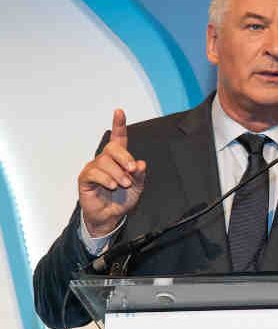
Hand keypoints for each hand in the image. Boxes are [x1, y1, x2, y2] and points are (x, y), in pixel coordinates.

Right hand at [78, 109, 146, 236]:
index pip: (118, 139)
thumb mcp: (137, 187)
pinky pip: (94, 173)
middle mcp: (105, 160)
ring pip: (104, 162)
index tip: (119, 112)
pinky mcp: (85, 179)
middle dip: (124, 157)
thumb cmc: (122, 199)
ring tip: (124, 184)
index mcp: (118, 159)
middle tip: (132, 170)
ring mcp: (94, 168)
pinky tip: (112, 186)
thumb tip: (141, 163)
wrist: (111, 216)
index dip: (119, 125)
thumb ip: (139, 175)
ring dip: (117, 173)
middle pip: (112, 148)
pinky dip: (106, 179)